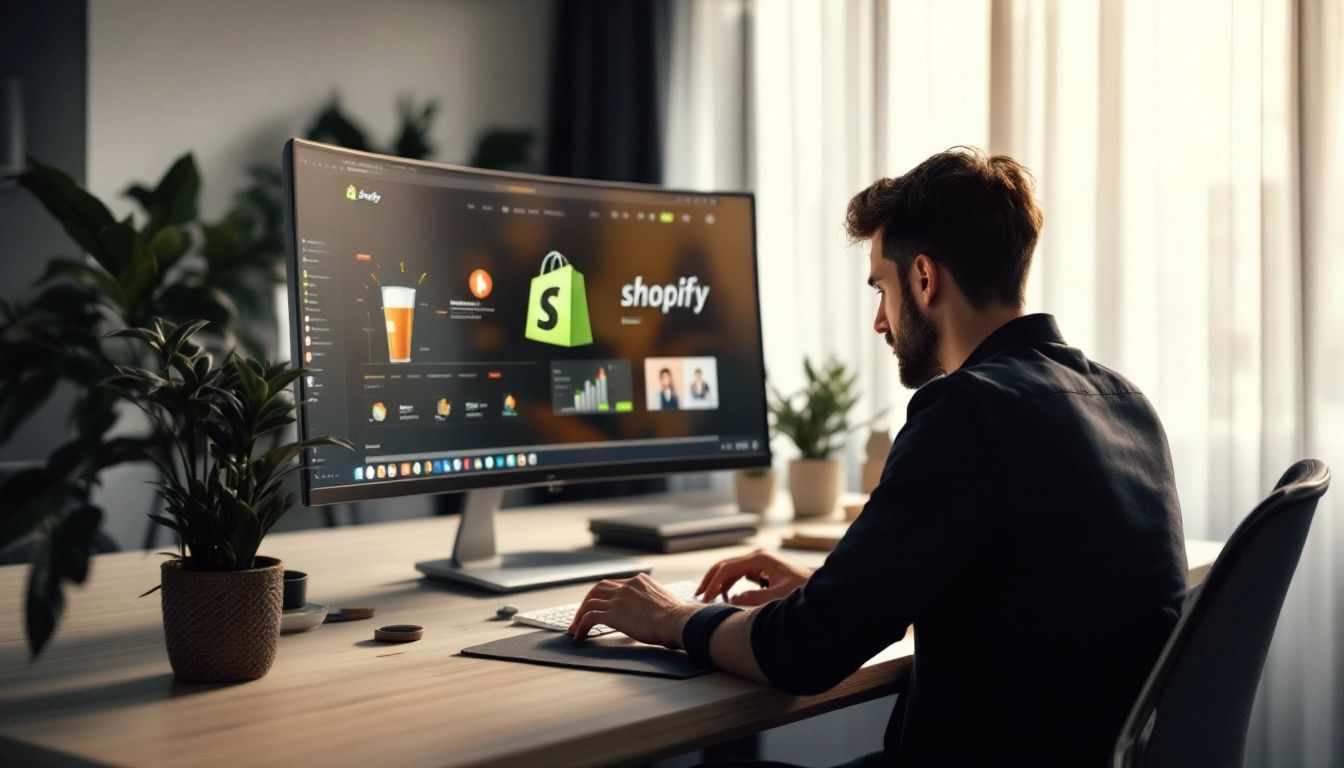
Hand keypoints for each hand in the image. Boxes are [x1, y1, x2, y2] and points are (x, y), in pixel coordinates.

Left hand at [568, 573, 699, 647]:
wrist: (677, 621)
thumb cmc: (677, 616)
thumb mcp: (665, 599)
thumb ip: (654, 599)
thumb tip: (654, 609)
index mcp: (640, 581)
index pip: (615, 583)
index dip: (604, 595)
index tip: (600, 605)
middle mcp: (627, 586)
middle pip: (598, 588)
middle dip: (588, 601)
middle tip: (581, 614)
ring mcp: (619, 599)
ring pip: (590, 602)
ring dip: (580, 615)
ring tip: (575, 627)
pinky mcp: (614, 614)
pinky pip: (590, 617)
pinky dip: (581, 625)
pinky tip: (579, 634)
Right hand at [696, 549, 811, 606]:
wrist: (819, 588)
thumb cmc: (803, 591)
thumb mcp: (779, 596)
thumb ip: (755, 598)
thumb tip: (733, 598)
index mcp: (759, 559)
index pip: (727, 568)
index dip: (713, 583)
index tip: (705, 599)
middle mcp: (757, 557)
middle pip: (725, 565)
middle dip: (710, 580)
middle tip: (697, 596)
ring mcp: (759, 562)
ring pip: (731, 570)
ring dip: (719, 583)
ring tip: (709, 599)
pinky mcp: (762, 570)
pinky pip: (739, 575)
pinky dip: (730, 584)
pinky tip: (726, 597)